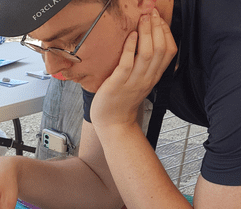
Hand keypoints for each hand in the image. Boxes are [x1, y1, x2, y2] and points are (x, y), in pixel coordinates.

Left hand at [90, 8, 176, 127]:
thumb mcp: (140, 82)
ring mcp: (133, 82)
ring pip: (147, 54)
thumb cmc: (123, 101)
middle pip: (160, 49)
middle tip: (150, 12)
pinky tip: (131, 36)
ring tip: (142, 19)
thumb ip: (146, 67)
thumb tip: (149, 44)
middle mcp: (147, 78)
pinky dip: (130, 47)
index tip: (159, 18)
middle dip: (157, 27)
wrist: (113, 123)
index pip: (169, 51)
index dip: (166, 32)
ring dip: (146, 33)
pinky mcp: (117, 84)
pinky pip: (127, 63)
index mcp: (154, 76)